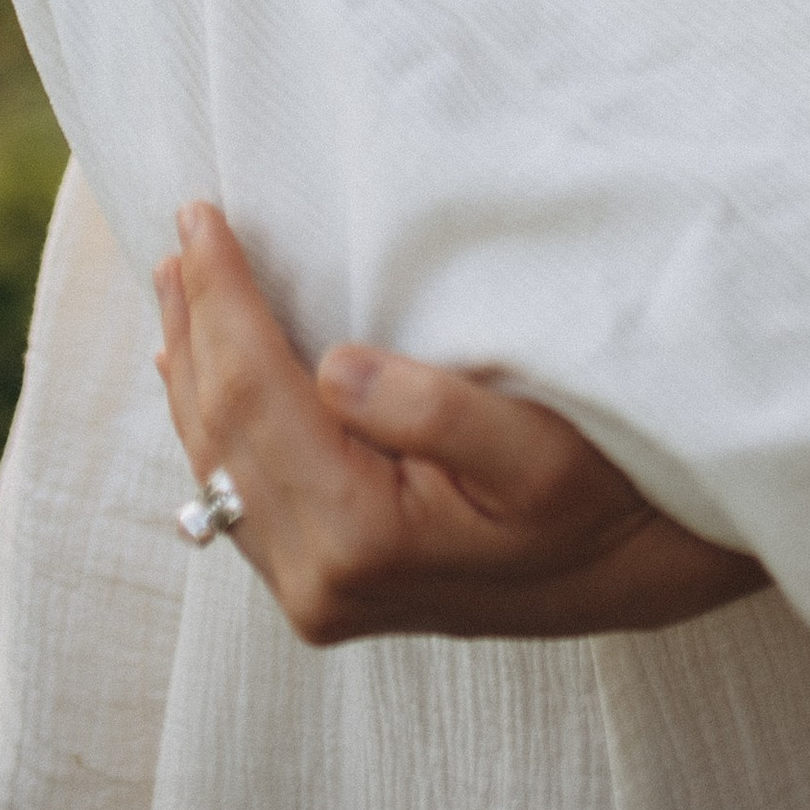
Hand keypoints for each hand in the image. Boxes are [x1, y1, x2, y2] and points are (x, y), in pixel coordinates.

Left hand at [154, 203, 768, 644]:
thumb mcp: (542, 448)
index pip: (257, 393)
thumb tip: (332, 367)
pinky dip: (213, 419)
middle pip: (223, 426)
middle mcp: (318, 579)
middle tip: (179, 231)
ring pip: (220, 460)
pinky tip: (196, 373)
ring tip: (175, 283)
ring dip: (195, 365)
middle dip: (196, 321)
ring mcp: (315, 592)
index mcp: (359, 537)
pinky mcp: (323, 585)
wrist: (633, 570)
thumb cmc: (599, 494)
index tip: (201, 217)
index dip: (222, 298)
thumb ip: (438, 411)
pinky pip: (238, 490)